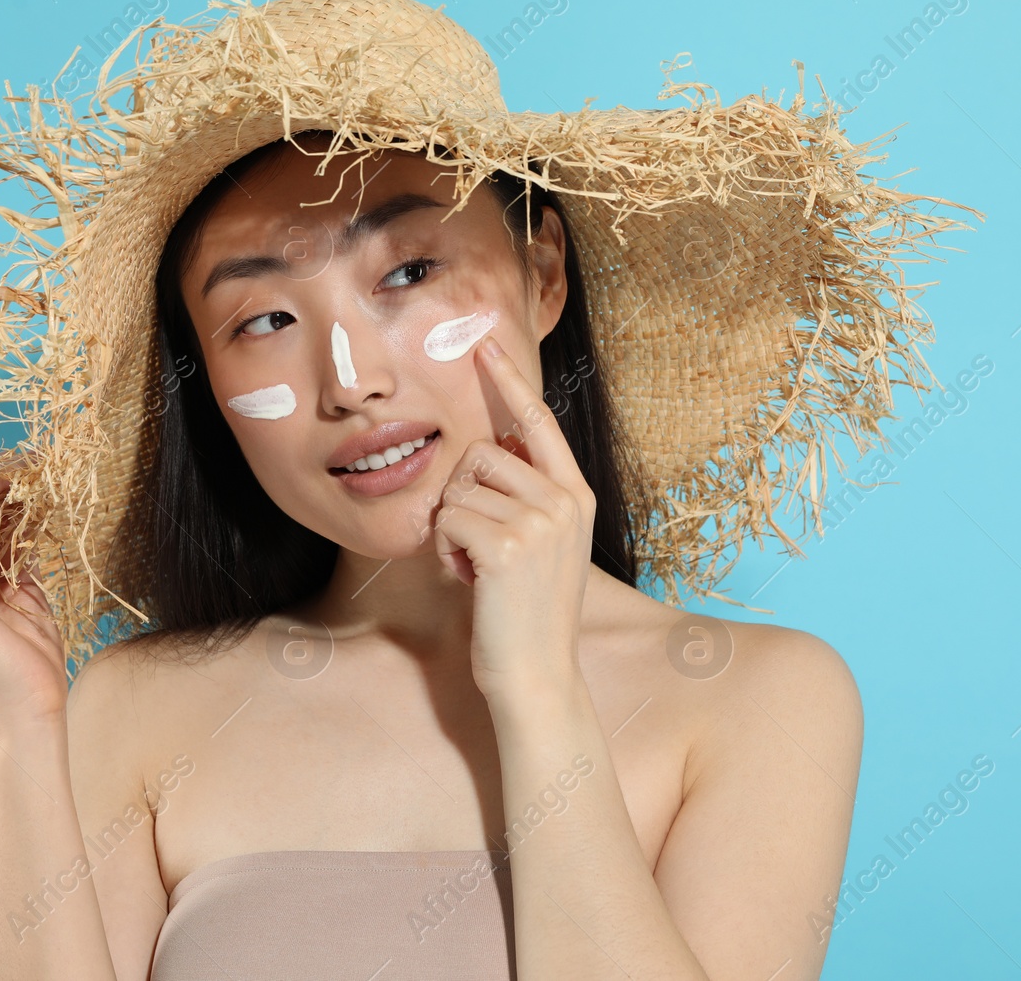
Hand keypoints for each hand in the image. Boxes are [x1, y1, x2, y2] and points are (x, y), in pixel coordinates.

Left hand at [432, 336, 595, 702]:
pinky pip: (447, 520)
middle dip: (463, 496)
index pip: (538, 421)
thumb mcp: (543, 545)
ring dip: (451, 529)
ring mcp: (538, 522)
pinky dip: (444, 552)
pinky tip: (469, 581)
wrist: (537, 675)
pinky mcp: (504, 546)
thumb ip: (528, 496)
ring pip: (458, 489)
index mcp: (576, 495)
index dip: (508, 381)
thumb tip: (490, 448)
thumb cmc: (527, 613)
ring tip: (476, 568)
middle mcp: (563, 501)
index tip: (484, 345)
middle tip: (479, 547)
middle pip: (481, 454)